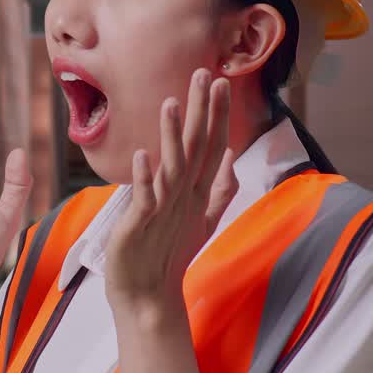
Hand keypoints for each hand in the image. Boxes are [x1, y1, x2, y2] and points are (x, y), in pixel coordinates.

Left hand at [104, 68, 237, 313]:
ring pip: (172, 167)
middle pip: (197, 149)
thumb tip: (232, 158)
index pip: (213, 146)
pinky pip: (144, 197)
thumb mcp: (201, 219)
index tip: (221, 81)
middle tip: (205, 75)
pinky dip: (144, 177)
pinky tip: (143, 154)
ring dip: (172, 136)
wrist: (148, 296)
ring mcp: (164, 210)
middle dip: (202, 112)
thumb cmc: (170, 255)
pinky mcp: (141, 224)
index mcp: (197, 193)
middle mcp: (185, 197)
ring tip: (170, 103)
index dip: (217, 115)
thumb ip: (220, 189)